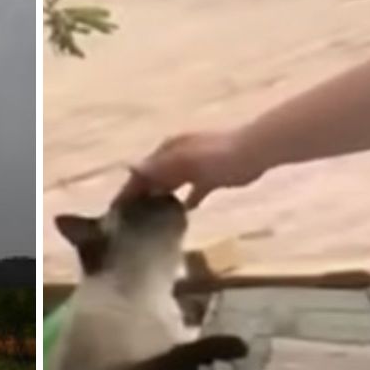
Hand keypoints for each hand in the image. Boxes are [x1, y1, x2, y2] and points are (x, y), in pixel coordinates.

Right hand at [116, 129, 266, 210]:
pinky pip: (192, 191)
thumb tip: (130, 167)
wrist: (253, 152)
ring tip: (151, 220)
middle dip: (142, 194)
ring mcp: (195, 165)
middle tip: (129, 220)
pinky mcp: (211, 177)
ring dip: (161, 197)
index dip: (129, 189)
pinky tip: (183, 213)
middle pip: (154, 177)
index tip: (116, 210)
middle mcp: (178, 156)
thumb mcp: (185, 162)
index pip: (142, 171)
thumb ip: (159, 166)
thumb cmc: (217, 156)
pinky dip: (185, 200)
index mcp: (169, 150)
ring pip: (172, 183)